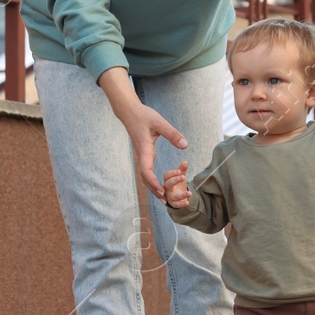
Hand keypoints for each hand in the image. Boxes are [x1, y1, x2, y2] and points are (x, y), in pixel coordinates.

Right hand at [97, 67, 186, 200]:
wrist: (130, 113)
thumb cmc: (143, 116)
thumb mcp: (159, 122)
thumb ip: (172, 134)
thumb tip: (185, 145)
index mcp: (144, 150)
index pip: (146, 170)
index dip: (153, 182)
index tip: (162, 190)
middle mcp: (142, 155)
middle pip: (145, 178)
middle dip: (154, 189)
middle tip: (165, 200)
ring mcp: (142, 156)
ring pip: (145, 176)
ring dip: (153, 187)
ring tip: (164, 198)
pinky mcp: (144, 154)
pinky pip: (147, 171)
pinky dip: (153, 180)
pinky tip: (161, 185)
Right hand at [163, 161, 190, 208]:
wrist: (177, 196)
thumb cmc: (178, 184)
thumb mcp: (180, 176)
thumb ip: (182, 169)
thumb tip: (185, 162)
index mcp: (167, 180)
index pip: (166, 175)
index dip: (172, 173)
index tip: (179, 171)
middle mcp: (166, 188)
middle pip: (168, 184)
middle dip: (175, 181)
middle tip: (183, 177)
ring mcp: (169, 196)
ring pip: (173, 196)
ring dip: (182, 195)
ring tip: (190, 193)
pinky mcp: (173, 203)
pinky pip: (176, 205)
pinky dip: (181, 204)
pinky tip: (187, 202)